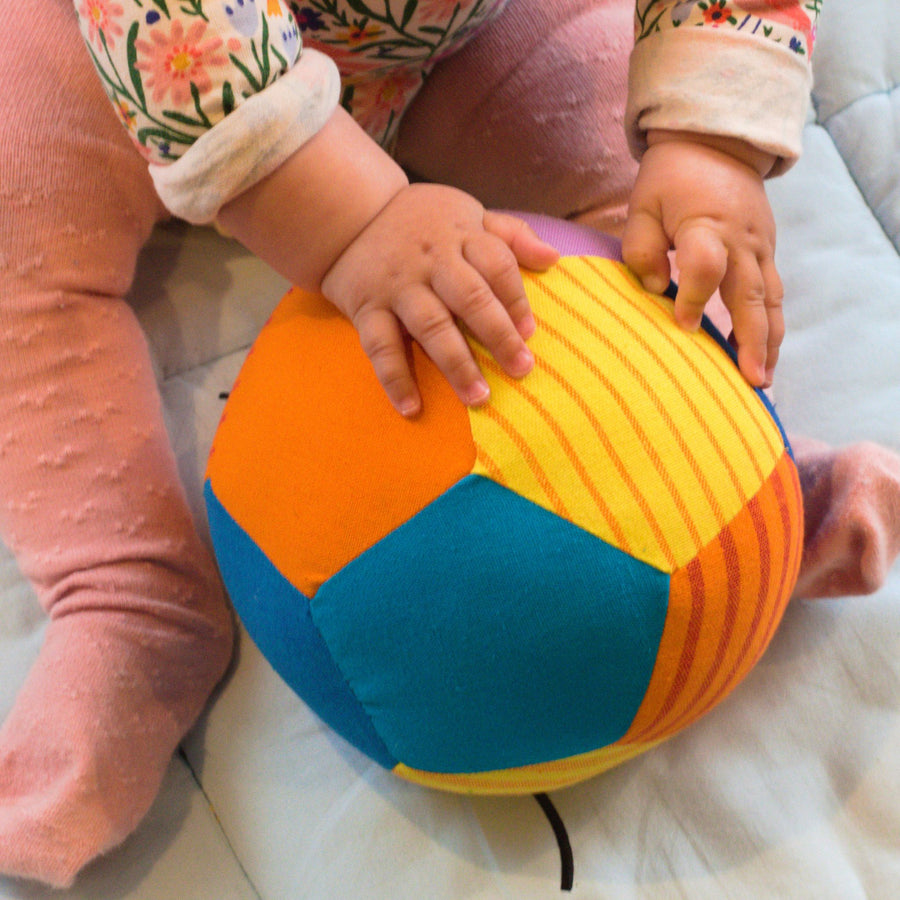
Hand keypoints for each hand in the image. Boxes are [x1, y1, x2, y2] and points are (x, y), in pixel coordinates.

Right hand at [321, 183, 558, 415]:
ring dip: (456, 364)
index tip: (530, 333)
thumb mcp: (468, 214)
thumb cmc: (421, 221)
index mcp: (460, 236)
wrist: (349, 214)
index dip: (516, 300)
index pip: (496, 266)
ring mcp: (398, 286)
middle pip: (470, 297)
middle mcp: (431, 260)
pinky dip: (394, 378)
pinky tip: (412, 407)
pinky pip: (380, 346)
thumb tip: (553, 257)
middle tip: (520, 369)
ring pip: (431, 325)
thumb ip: (511, 236)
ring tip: (478, 397)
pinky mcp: (367, 308)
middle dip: (498, 335)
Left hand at [621, 130, 783, 387]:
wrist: (717, 142)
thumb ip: (641, 248)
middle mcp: (741, 240)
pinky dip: (772, 326)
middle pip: (752, 295)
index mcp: (705, 225)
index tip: (683, 326)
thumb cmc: (670, 179)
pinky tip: (765, 356)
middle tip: (752, 380)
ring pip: (771, 301)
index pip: (706, 267)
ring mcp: (761, 247)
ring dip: (769, 342)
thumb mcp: (642, 204)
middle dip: (752, 340)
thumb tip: (655, 290)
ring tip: (764, 381)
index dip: (695, 298)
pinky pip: (774, 295)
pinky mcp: (768, 252)